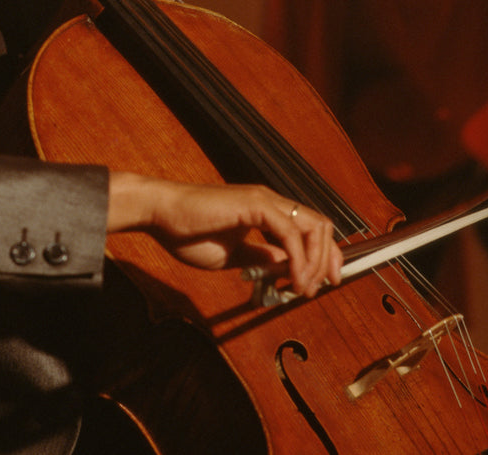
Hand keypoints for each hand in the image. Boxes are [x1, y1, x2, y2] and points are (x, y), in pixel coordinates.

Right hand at [109, 172, 342, 297]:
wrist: (160, 214)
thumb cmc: (187, 233)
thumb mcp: (234, 256)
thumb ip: (262, 258)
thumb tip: (290, 268)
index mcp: (265, 211)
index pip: (310, 229)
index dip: (323, 256)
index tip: (321, 284)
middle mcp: (270, 201)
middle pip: (321, 225)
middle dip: (327, 260)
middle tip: (317, 289)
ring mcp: (264, 199)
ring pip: (312, 227)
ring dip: (314, 262)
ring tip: (302, 288)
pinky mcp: (254, 204)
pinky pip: (289, 233)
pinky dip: (298, 259)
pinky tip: (290, 279)